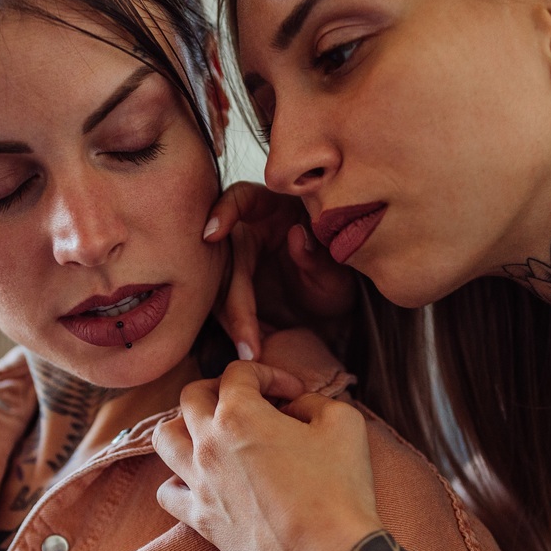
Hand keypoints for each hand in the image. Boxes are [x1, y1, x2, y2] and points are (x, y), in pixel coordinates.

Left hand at [153, 362, 382, 550]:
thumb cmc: (338, 490)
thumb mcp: (344, 425)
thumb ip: (315, 402)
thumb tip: (297, 406)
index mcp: (239, 415)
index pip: (238, 373)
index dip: (268, 374)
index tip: (291, 392)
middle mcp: (208, 444)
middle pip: (191, 397)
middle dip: (220, 390)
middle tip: (248, 403)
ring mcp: (199, 483)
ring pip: (165, 439)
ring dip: (186, 427)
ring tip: (212, 435)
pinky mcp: (200, 519)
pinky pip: (167, 492)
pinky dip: (178, 480)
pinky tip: (203, 481)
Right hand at [205, 182, 356, 362]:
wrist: (334, 307)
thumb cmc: (338, 275)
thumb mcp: (338, 271)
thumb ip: (319, 256)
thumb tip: (297, 235)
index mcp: (274, 208)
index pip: (242, 198)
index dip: (223, 211)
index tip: (212, 233)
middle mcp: (248, 230)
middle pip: (223, 257)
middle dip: (233, 300)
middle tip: (248, 340)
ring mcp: (236, 260)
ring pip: (217, 286)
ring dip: (231, 321)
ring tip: (252, 352)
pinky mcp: (231, 287)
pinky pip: (222, 306)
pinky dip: (234, 328)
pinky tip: (250, 349)